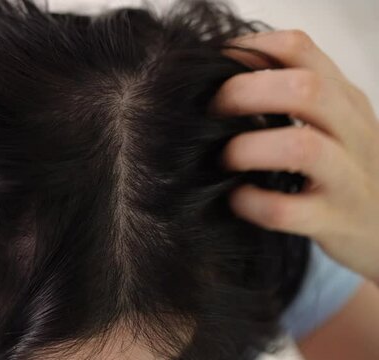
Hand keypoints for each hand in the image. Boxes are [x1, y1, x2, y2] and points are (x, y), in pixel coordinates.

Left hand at [211, 30, 378, 280]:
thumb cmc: (344, 168)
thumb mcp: (334, 122)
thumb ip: (292, 95)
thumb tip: (219, 75)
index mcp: (344, 98)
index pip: (299, 48)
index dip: (248, 50)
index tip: (215, 66)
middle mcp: (352, 131)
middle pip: (305, 89)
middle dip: (244, 93)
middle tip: (212, 112)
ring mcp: (348, 178)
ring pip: (301, 147)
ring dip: (248, 149)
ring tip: (225, 158)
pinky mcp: (334, 221)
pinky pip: (285, 209)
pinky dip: (251, 201)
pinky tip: (237, 198)